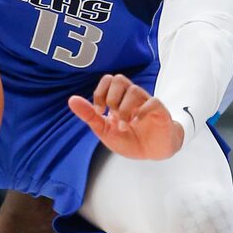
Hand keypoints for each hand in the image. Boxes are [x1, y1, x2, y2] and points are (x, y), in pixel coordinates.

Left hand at [68, 74, 184, 159]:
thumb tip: (71, 100)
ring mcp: (147, 102)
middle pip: (119, 79)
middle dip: (111, 98)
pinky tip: (135, 124)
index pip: (108, 80)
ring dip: (124, 109)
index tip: (99, 111)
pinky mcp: (160, 111)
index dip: (100, 93)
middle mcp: (132, 97)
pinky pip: (152, 102)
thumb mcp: (105, 130)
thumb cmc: (131, 139)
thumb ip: (90, 116)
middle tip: (113, 116)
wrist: (153, 152)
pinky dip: (140, 112)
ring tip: (124, 125)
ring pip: (134, 90)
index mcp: (119, 98)